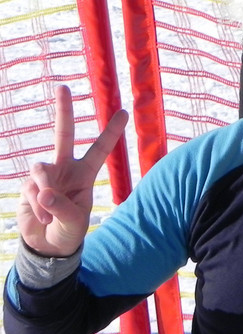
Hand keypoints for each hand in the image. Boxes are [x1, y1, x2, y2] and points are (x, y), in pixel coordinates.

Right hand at [17, 86, 128, 257]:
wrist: (48, 246)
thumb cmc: (69, 230)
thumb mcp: (75, 221)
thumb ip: (63, 207)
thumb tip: (44, 193)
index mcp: (85, 173)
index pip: (100, 149)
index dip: (111, 131)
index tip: (124, 110)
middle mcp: (65, 168)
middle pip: (64, 134)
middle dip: (63, 110)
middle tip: (62, 86)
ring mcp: (45, 176)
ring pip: (41, 169)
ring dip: (46, 193)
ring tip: (50, 214)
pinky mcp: (27, 187)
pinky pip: (31, 190)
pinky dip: (37, 207)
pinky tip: (42, 219)